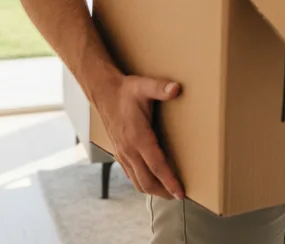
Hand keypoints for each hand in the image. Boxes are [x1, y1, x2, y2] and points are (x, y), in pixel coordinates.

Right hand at [93, 75, 183, 200]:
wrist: (104, 93)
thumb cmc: (127, 91)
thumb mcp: (145, 86)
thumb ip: (161, 88)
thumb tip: (176, 89)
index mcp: (138, 137)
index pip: (156, 166)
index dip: (169, 181)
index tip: (180, 193)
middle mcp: (129, 149)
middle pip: (147, 180)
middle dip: (163, 191)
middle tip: (179, 197)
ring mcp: (123, 153)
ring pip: (137, 180)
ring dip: (153, 190)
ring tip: (168, 194)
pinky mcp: (119, 152)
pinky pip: (130, 174)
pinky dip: (141, 182)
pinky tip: (150, 182)